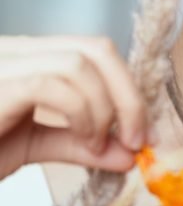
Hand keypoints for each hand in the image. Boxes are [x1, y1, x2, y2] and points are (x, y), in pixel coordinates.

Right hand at [0, 35, 147, 179]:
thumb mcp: (37, 144)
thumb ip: (82, 145)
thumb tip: (129, 155)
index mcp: (35, 57)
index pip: (99, 53)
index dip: (129, 89)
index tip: (145, 131)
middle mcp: (22, 50)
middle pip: (98, 50)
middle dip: (128, 96)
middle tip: (137, 138)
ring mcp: (8, 62)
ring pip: (80, 64)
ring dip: (104, 109)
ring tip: (97, 145)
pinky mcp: (0, 84)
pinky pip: (54, 86)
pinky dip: (81, 114)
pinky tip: (82, 140)